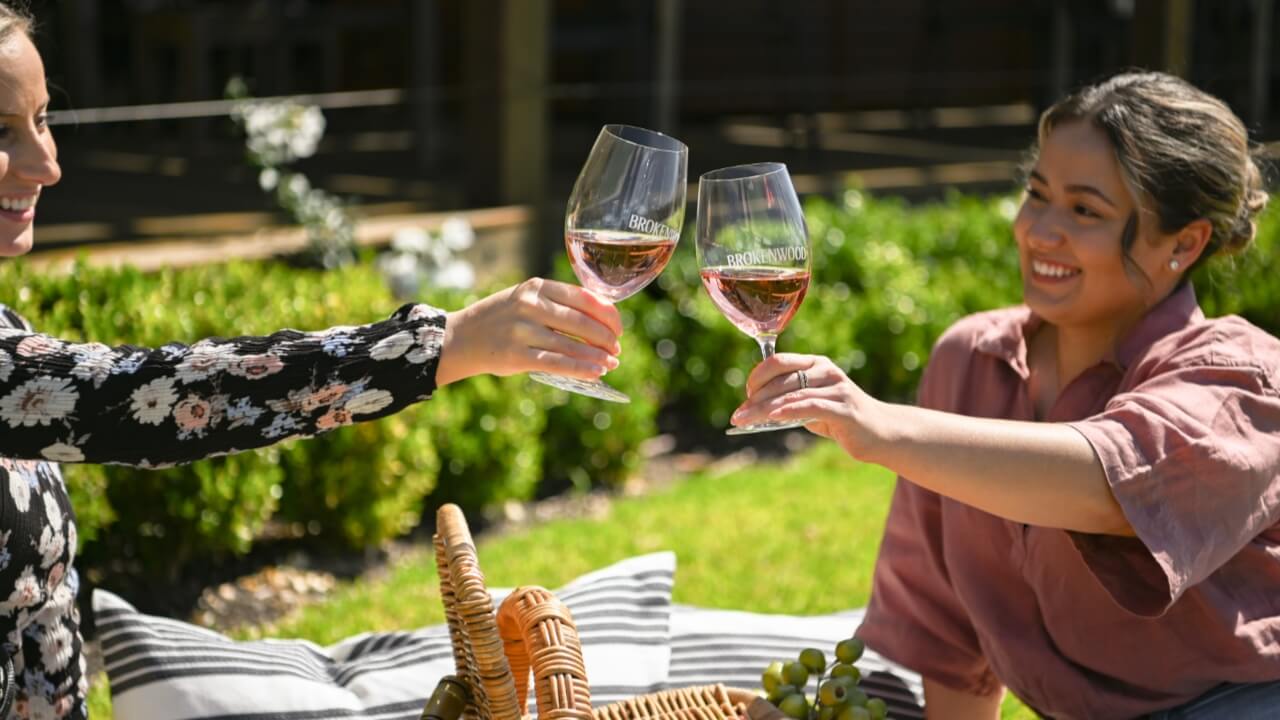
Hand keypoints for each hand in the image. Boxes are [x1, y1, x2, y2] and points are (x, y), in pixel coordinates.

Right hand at [437, 278, 621, 385]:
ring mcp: (522, 331)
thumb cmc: (501, 319)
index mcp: (536, 287)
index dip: (608, 314)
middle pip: (582, 322)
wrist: (460, 337)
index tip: (619, 327)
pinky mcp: (516, 356)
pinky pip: (556, 363)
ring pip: (572, 345)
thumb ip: (556, 304)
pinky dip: (581, 369)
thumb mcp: (525, 299)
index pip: (584, 298)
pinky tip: (596, 373)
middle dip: (606, 338)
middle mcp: (530, 305)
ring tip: (611, 364)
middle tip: (616, 349)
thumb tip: (600, 321)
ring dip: (597, 357)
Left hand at [730, 353, 885, 459]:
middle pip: (782, 379)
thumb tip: (754, 408)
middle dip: (756, 397)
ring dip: (764, 409)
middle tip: (738, 414)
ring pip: (792, 395)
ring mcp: (837, 388)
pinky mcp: (845, 409)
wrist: (880, 433)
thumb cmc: (841, 419)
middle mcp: (826, 371)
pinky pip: (811, 406)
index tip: (746, 395)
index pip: (780, 361)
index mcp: (817, 364)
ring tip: (744, 420)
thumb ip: (789, 401)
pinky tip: (773, 416)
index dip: (758, 376)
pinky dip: (789, 410)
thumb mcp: (812, 405)